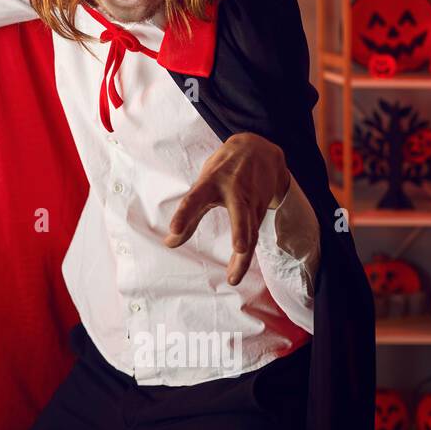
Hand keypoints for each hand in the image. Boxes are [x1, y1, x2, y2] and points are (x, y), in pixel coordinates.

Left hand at [164, 132, 290, 285]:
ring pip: (251, 232)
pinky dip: (244, 257)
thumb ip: (188, 214)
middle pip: (240, 212)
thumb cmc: (223, 171)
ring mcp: (252, 201)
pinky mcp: (262, 211)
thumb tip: (169, 244)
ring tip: (232, 278)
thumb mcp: (203, 185)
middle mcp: (236, 191)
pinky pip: (253, 237)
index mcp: (212, 181)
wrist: (260, 151)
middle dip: (241, 230)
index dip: (184, 214)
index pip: (195, 198)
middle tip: (240, 248)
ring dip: (243, 258)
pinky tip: (236, 272)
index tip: (173, 231)